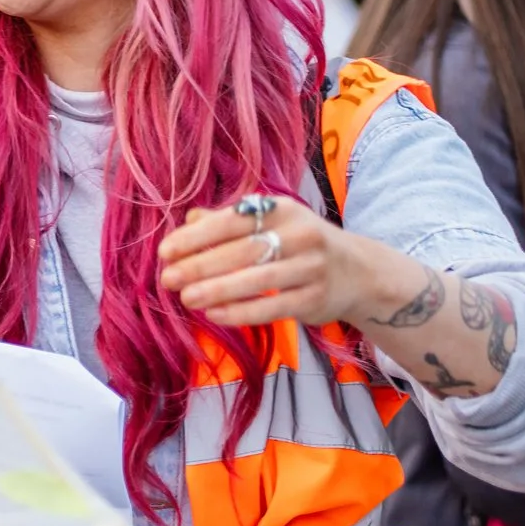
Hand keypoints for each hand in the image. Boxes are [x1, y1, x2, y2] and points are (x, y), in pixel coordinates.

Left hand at [158, 196, 371, 326]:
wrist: (359, 272)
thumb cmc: (300, 244)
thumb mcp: (272, 223)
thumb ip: (230, 220)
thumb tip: (189, 218)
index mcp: (282, 210)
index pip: (233, 220)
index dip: (197, 236)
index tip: (165, 251)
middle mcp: (300, 235)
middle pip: (242, 250)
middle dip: (200, 265)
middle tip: (168, 279)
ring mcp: (310, 268)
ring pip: (257, 280)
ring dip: (217, 290)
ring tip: (186, 298)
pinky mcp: (314, 299)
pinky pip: (272, 307)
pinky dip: (241, 312)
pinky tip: (215, 315)